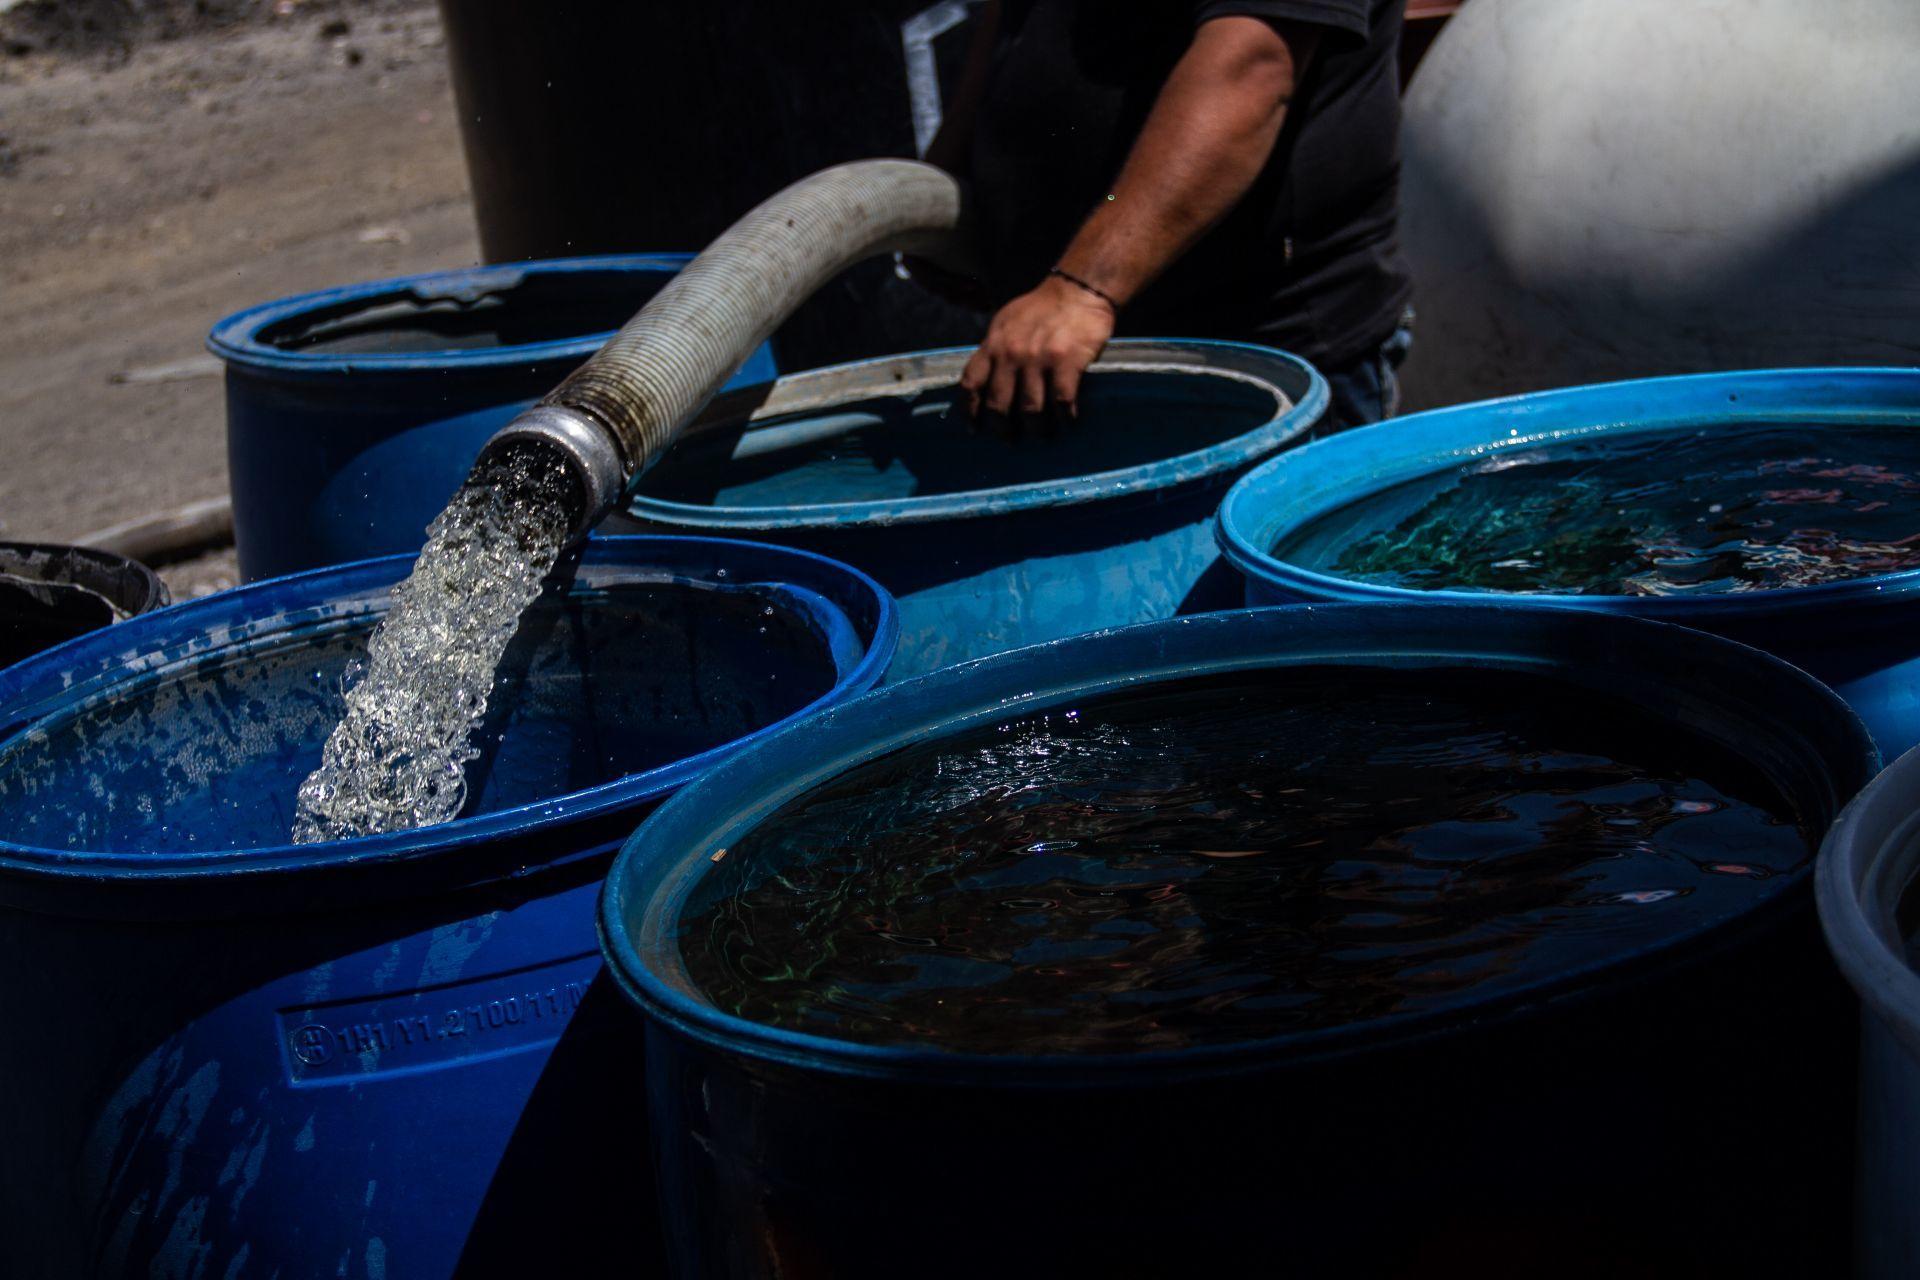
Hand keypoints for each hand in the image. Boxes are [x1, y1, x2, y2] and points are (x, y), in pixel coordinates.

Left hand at [960, 275, 1114, 423]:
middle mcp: (1011, 354)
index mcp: (993, 345)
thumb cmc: (1041, 308)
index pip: (971, 384)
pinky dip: (1064, 418)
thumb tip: (983, 381)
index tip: (973, 429)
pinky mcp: (1066, 362)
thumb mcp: (1006, 323)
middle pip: (998, 404)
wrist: (1077, 290)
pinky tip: (1068, 422)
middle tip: (1010, 440)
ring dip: (1036, 429)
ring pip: (1030, 410)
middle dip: (1002, 429)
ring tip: (1042, 436)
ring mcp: (1038, 358)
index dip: (969, 411)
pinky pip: (1062, 401)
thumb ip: (994, 350)